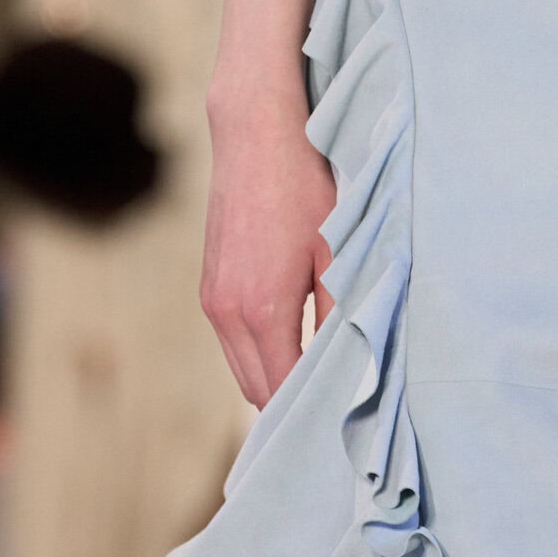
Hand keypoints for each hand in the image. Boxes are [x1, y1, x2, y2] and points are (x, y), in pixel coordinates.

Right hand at [201, 84, 337, 407]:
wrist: (256, 130)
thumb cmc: (306, 186)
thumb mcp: (338, 255)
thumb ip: (340, 316)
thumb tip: (349, 367)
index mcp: (262, 311)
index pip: (282, 392)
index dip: (310, 414)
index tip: (339, 426)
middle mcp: (227, 313)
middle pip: (257, 391)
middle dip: (291, 407)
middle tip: (331, 417)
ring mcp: (212, 300)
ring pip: (242, 371)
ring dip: (272, 383)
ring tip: (315, 391)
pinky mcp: (208, 286)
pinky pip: (233, 345)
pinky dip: (258, 358)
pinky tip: (291, 353)